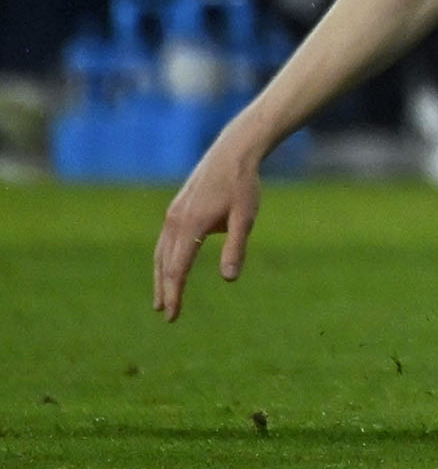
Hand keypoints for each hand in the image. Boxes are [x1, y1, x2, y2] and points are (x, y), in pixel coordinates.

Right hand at [153, 138, 263, 320]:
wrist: (232, 153)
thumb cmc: (242, 186)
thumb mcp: (245, 218)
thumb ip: (236, 248)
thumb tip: (229, 280)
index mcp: (190, 226)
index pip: (177, 270)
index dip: (175, 294)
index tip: (172, 315)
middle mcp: (175, 222)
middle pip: (164, 264)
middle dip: (165, 290)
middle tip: (167, 314)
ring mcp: (173, 214)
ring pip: (161, 253)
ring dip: (161, 277)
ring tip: (162, 298)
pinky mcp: (176, 209)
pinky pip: (165, 241)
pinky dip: (164, 259)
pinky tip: (169, 267)